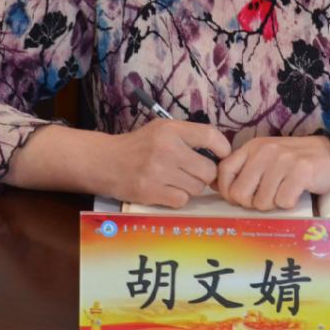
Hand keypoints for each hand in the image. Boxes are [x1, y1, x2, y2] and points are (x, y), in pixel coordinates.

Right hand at [92, 120, 230, 207]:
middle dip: (205, 173)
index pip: (211, 135)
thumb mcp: (162, 129)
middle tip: (194, 171)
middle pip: (208, 170)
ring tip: (177, 179)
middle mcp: (167, 149)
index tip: (221, 155)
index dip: (223, 148)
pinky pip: (182, 200)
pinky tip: (167, 189)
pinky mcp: (151, 192)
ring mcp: (158, 172)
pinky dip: (178, 198)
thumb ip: (189, 136)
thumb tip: (221, 153)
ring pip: (196, 187)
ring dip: (191, 187)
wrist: (106, 162)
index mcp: (171, 130)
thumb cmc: (139, 145)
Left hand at [214, 135, 329, 210]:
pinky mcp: (301, 171)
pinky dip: (289, 204)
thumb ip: (245, 170)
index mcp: (253, 147)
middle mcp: (265, 151)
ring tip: (284, 192)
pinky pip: (283, 202)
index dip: (227, 192)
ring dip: (273, 204)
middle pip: (240, 193)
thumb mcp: (266, 158)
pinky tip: (296, 192)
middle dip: (252, 203)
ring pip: (262, 202)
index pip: (224, 171)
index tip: (240, 200)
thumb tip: (218, 188)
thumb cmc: (294, 161)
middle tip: (267, 198)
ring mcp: (283, 160)